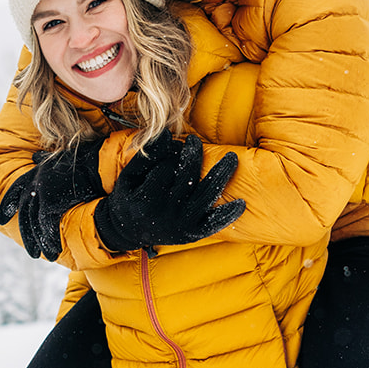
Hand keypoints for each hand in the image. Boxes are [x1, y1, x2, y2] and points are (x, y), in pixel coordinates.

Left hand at [0, 141, 104, 260]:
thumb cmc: (84, 160)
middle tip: (30, 251)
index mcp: (36, 173)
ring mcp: (42, 193)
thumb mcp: (61, 156)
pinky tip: (53, 251)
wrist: (96, 165)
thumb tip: (35, 156)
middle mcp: (36, 183)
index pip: (15, 190)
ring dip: (39, 241)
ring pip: (35, 222)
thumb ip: (46, 159)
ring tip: (43, 255)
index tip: (0, 220)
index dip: (8, 204)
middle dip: (26, 234)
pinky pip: (48, 225)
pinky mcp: (51, 202)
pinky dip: (51, 239)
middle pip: (25, 213)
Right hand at [94, 132, 244, 253]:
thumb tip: (167, 133)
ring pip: (206, 196)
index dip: (171, 154)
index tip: (174, 146)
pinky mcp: (192, 234)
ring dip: (221, 176)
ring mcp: (181, 225)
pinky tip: (241, 204)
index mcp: (146, 200)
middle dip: (193, 156)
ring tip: (231, 159)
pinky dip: (227, 215)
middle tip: (195, 142)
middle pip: (188, 178)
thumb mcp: (129, 176)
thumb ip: (147, 155)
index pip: (166, 169)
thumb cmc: (129, 198)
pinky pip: (213, 224)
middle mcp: (166, 214)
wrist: (127, 231)